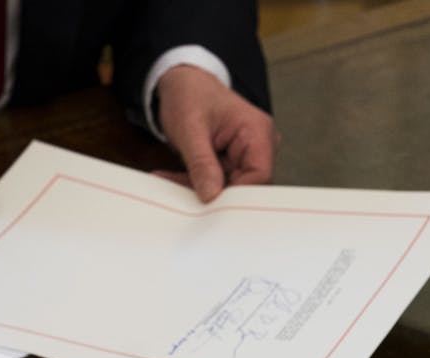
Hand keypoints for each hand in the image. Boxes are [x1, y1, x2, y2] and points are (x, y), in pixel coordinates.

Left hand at [154, 64, 277, 201]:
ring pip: (228, 188)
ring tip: (170, 180)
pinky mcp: (230, 162)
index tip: (209, 203)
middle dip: (214, 193)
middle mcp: (258, 145)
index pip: (260, 176)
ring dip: (199, 189)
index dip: (237, 194)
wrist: (181, 83)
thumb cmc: (189, 94)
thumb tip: (211, 195)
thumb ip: (201, 163)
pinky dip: (195, 183)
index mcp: (258, 132)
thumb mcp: (190, 129)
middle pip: (246, 185)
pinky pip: (217, 182)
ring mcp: (245, 155)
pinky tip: (172, 178)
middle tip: (182, 195)